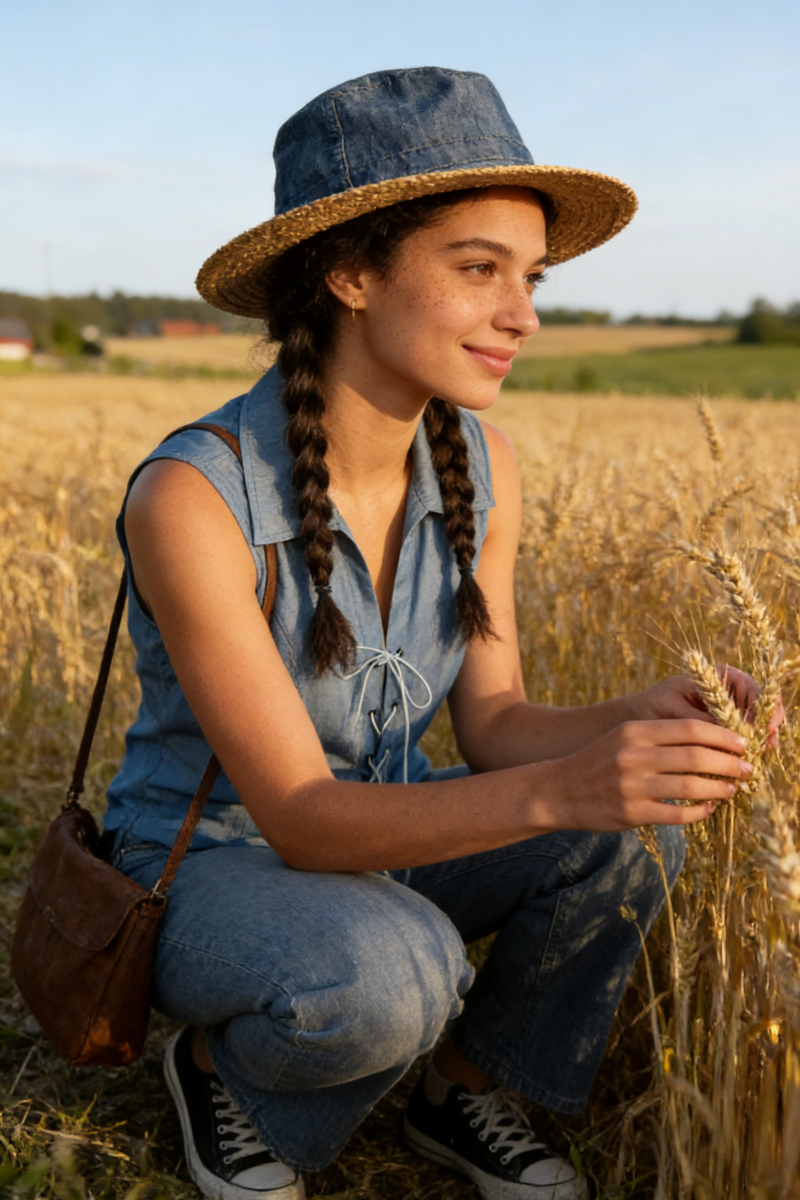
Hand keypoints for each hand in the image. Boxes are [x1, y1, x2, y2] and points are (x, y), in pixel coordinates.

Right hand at [555, 718, 752, 830]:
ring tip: (733, 789)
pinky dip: (700, 811)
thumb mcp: (624, 739)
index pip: (689, 729)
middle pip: (696, 756)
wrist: (558, 790)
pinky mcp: (632, 813)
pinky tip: (708, 808)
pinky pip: (678, 814)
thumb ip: (660, 738)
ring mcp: (632, 786)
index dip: (722, 735)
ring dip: (720, 788)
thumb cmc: (598, 762)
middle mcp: (634, 756)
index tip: (742, 743)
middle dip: (729, 763)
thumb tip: (709, 743)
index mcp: (635, 732)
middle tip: (747, 768)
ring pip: (691, 786)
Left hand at [631, 669, 783, 747]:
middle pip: (760, 703)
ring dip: (762, 737)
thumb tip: (732, 734)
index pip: (750, 686)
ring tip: (762, 753)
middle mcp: (725, 691)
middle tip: (768, 743)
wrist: (635, 719)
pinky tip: (749, 759)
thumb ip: (701, 721)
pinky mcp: (722, 729)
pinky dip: (748, 747)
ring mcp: (726, 710)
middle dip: (768, 723)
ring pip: (755, 721)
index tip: (766, 725)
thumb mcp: (673, 712)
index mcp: (714, 677)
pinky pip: (742, 736)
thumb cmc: (650, 708)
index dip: (763, 705)